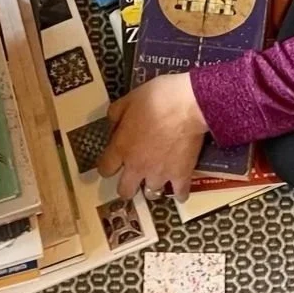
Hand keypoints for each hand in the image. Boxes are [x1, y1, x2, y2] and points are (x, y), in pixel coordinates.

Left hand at [97, 73, 207, 199]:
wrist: (189, 104)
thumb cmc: (157, 97)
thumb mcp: (128, 98)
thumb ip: (115, 115)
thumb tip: (112, 127)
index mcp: (121, 148)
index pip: (104, 169)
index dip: (108, 166)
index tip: (114, 161)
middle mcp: (137, 166)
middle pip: (125, 191)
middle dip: (127, 185)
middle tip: (135, 175)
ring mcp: (160, 173)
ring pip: (152, 193)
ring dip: (153, 185)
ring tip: (158, 176)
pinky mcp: (181, 175)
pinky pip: (180, 194)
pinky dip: (179, 193)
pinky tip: (179, 187)